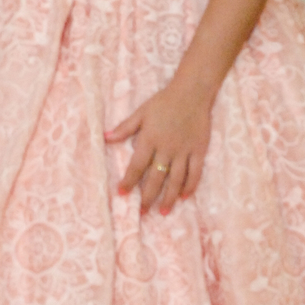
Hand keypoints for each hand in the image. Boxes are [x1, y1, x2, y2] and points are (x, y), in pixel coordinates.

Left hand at [105, 79, 212, 213]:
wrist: (192, 92)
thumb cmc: (164, 101)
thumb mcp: (141, 112)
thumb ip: (125, 128)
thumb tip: (106, 138)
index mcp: (150, 139)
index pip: (137, 166)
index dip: (128, 181)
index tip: (121, 193)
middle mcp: (166, 148)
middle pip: (156, 178)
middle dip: (148, 197)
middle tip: (142, 212)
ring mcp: (184, 151)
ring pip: (176, 180)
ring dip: (169, 198)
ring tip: (163, 212)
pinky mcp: (199, 150)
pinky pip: (195, 172)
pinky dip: (190, 186)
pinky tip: (184, 197)